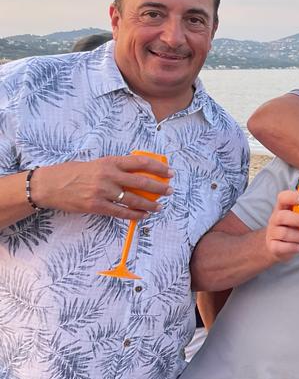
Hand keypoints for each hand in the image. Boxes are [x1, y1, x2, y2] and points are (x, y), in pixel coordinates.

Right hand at [30, 155, 171, 219]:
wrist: (49, 185)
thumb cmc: (72, 172)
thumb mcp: (96, 164)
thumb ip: (115, 168)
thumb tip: (137, 173)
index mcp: (109, 162)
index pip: (140, 162)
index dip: (158, 168)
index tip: (169, 172)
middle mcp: (108, 176)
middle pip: (141, 182)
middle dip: (159, 187)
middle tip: (169, 190)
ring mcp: (103, 192)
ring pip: (134, 200)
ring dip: (150, 204)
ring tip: (159, 207)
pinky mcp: (96, 206)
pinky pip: (121, 212)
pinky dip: (134, 215)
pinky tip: (143, 216)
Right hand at [263, 189, 298, 262]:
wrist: (277, 246)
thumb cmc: (295, 227)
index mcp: (283, 207)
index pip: (283, 197)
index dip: (292, 196)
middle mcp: (276, 218)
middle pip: (283, 216)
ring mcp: (273, 233)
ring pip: (285, 233)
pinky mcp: (274, 246)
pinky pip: (281, 247)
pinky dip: (293, 247)